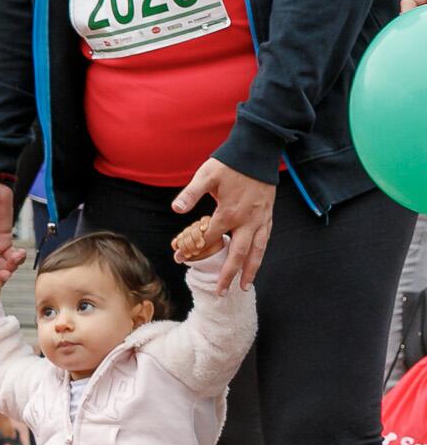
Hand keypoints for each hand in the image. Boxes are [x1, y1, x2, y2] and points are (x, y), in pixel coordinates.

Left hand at [172, 158, 273, 290]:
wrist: (258, 151)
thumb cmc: (229, 163)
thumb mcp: (206, 175)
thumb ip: (191, 194)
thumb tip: (176, 209)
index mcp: (229, 214)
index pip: (208, 239)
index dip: (193, 251)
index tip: (180, 259)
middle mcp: (247, 221)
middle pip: (237, 255)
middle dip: (228, 275)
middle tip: (221, 293)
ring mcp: (261, 219)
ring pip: (256, 251)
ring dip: (250, 270)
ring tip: (244, 286)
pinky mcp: (269, 215)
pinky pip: (266, 240)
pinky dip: (261, 254)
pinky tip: (256, 261)